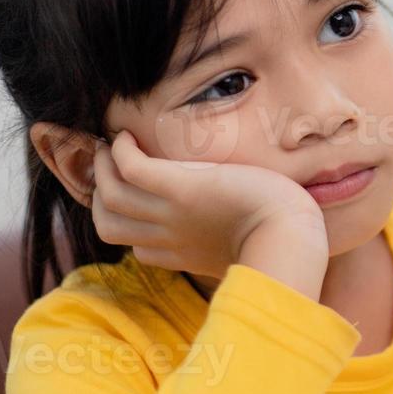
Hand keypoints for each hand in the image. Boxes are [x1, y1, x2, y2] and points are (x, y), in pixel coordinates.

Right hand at [88, 129, 329, 298]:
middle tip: (111, 167)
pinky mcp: (181, 189)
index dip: (129, 223)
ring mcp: (170, 215)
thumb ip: (225, 241)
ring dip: (103, 167)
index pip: (136, 248)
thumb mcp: (244, 248)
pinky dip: (121, 151)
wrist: (291, 235)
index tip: (136, 197)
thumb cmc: (282, 237)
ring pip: (109, 196)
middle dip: (102, 195)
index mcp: (184, 255)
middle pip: (108, 224)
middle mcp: (169, 238)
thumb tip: (235, 230)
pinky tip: (128, 138)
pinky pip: (130, 168)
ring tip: (112, 146)